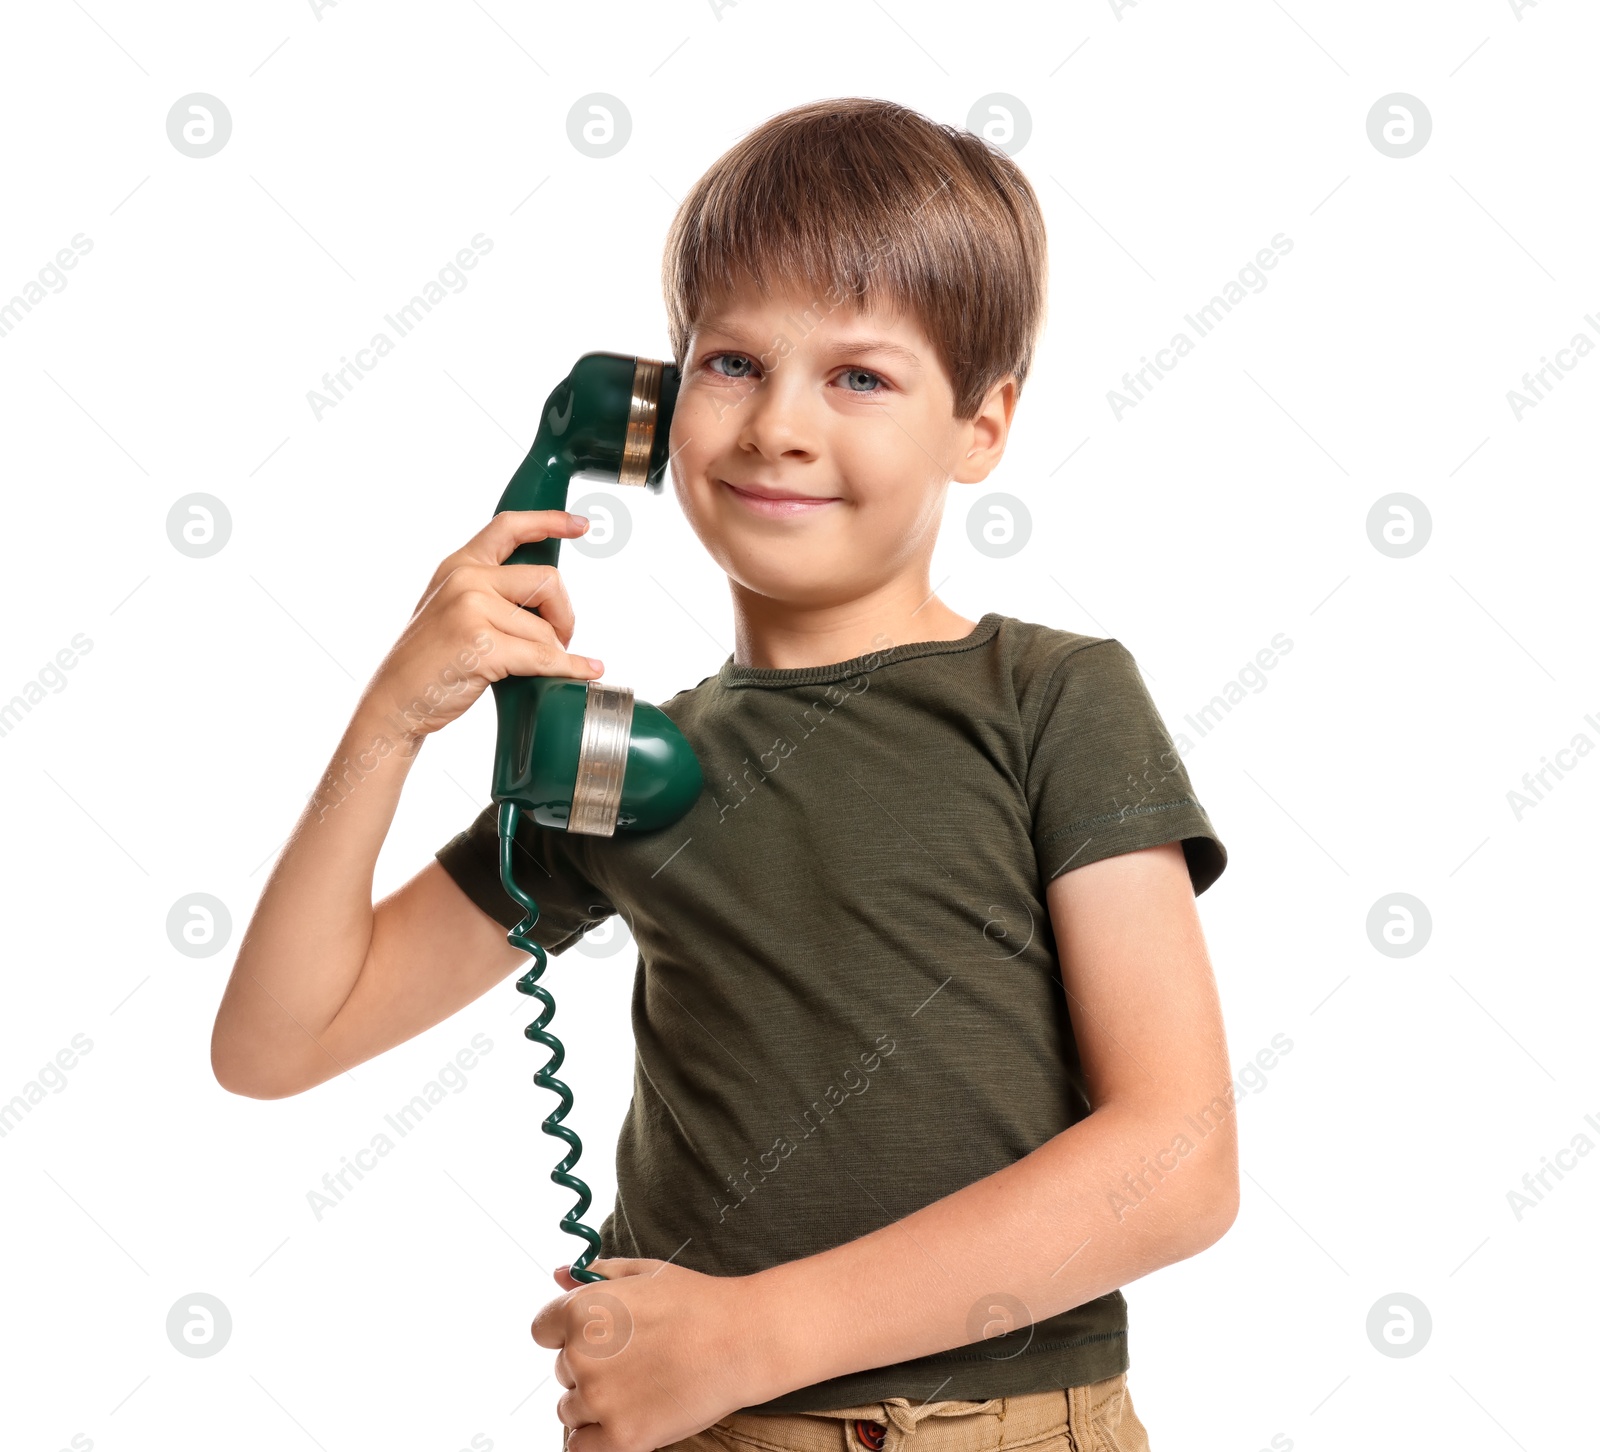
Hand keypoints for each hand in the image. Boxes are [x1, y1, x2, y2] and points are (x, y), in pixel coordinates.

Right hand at [357, 509, 601, 748]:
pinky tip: (586, 670)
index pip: (509, 527)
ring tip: (534, 667)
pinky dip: (570, 667)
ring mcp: (471, 609)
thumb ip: (488, 591)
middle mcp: (465, 579)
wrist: (395, 700)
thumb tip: (547, 596)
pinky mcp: (482, 645)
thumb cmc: (429, 662)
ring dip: (554, 652)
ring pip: (546, 628)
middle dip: (564, 614)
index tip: (579, 524)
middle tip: (559, 640)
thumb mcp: (451, 608)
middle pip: (547, 580)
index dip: (549, 521)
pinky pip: (544, 657)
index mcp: (459, 565)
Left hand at [533, 1257, 783, 1451]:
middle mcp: (581, 1355)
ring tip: (639, 1386)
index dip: (568, 1332)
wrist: (742, 1340)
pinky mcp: (621, 1437)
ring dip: (595, 1402)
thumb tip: (560, 1275)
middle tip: (635, 1359)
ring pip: (570, 1409)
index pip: (542, 1330)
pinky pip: (580, 1446)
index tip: (596, 1337)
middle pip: (562, 1370)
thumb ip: (596, 1275)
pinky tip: (626, 1418)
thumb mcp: (644, 1274)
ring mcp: (599, 1399)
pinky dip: (596, 1438)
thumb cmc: (697, 1303)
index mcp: (581, 1311)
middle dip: (591, 1367)